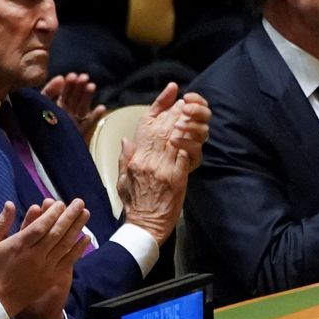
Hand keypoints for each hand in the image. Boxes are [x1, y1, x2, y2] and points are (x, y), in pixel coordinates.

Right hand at [0, 199, 88, 318]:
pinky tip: (86, 237)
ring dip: (77, 228)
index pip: (39, 227)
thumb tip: (9, 203)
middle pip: (55, 233)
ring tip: (86, 214)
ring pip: (64, 245)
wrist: (1, 297)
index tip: (60, 203)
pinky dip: (78, 248)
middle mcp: (34, 255)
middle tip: (79, 202)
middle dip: (69, 216)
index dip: (52, 214)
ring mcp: (45, 267)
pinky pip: (68, 260)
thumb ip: (2, 222)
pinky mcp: (52, 277)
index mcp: (19, 245)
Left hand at [42, 73, 105, 144]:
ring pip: (81, 107)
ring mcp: (72, 122)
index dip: (68, 84)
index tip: (73, 75)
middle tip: (84, 77)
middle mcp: (65, 113)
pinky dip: (95, 116)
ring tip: (92, 86)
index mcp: (55, 106)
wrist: (41, 150)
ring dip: (87, 97)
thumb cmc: (37, 126)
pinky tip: (101, 107)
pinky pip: (88, 124)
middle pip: (74, 98)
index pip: (63, 93)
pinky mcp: (78, 132)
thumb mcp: (40, 104)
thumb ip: (49, 90)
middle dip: (79, 87)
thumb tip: (60, 77)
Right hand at [115, 83, 207, 243]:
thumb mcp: (122, 180)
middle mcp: (148, 161)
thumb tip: (126, 139)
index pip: (146, 126)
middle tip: (186, 101)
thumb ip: (124, 158)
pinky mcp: (177, 179)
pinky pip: (185, 156)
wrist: (145, 227)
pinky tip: (196, 135)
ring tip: (192, 113)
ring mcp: (163, 169)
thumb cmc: (134, 205)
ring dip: (186, 124)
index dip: (158, 105)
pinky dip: (191, 144)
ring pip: (176, 138)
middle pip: (164, 128)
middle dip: (176, 112)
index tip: (170, 91)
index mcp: (135, 159)